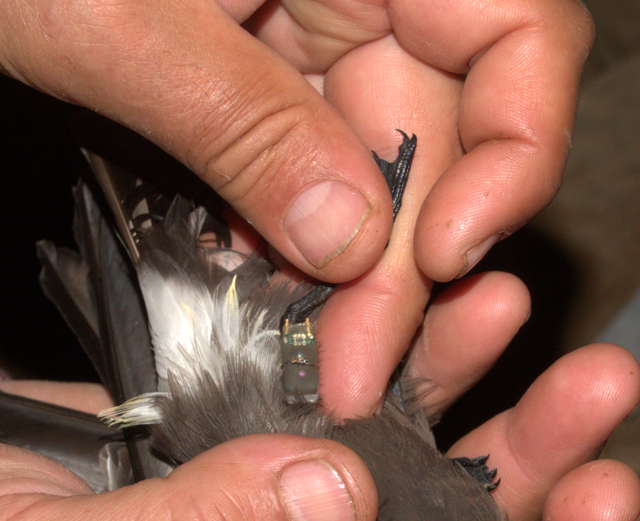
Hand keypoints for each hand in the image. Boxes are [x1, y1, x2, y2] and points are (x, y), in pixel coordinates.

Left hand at [0, 0, 592, 415]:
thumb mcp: (121, 25)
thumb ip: (247, 128)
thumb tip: (352, 242)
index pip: (518, 31)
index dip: (518, 148)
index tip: (451, 250)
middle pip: (446, 134)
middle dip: (410, 261)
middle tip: (357, 367)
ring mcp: (306, 43)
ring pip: (376, 174)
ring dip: (356, 276)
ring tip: (322, 361)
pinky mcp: (257, 92)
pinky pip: (307, 180)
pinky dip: (297, 247)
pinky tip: (274, 303)